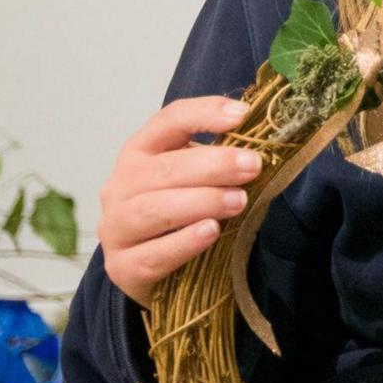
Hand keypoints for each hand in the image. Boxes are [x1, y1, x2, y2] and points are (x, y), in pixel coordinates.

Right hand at [98, 96, 260, 307]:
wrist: (154, 269)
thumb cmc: (182, 214)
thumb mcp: (199, 179)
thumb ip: (220, 160)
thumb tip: (266, 143)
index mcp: (141, 154)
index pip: (167, 122)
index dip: (203, 113)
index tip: (242, 115)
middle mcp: (120, 187)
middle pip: (163, 168)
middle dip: (213, 165)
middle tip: (253, 167)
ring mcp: (117, 229)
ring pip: (153, 209)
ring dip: (201, 202)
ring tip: (238, 201)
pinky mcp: (123, 268)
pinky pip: (152, 254)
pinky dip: (184, 242)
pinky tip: (210, 232)